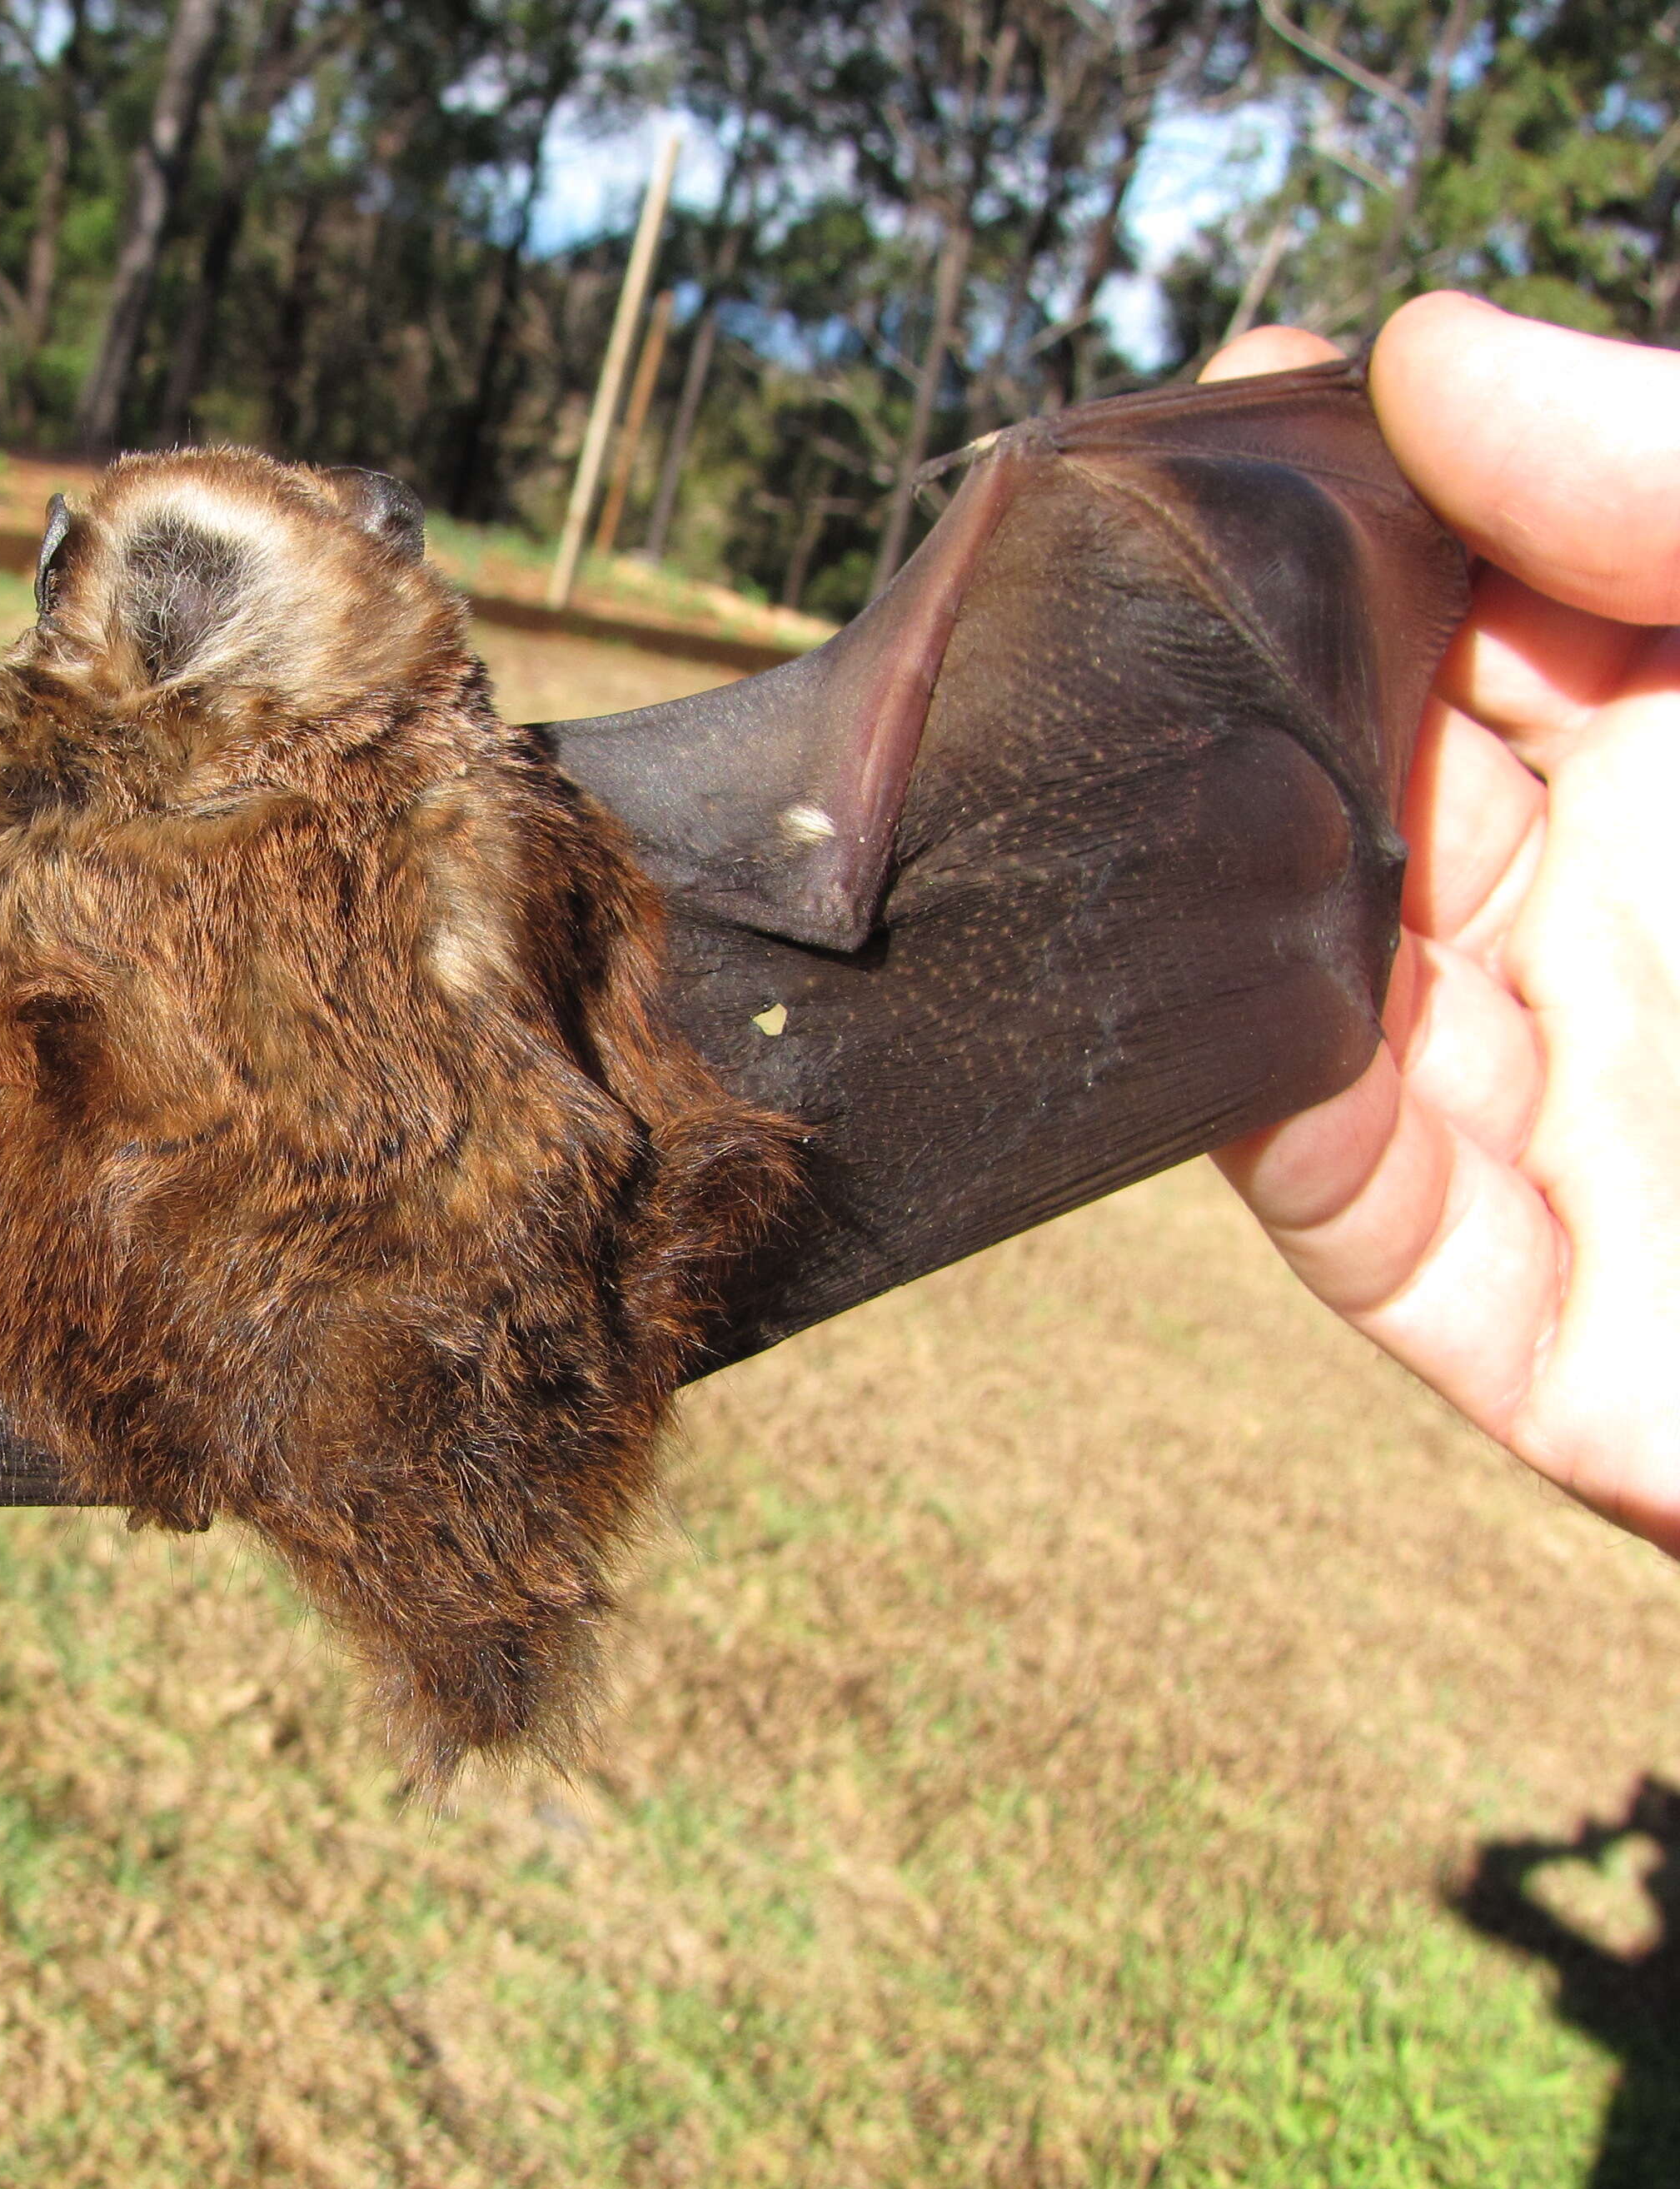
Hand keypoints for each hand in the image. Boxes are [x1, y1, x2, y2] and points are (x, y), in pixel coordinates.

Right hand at [1206, 293, 1679, 1548]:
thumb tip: (1415, 354)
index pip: (1456, 594)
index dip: (1323, 510)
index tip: (1210, 422)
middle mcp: (1618, 908)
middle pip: (1340, 783)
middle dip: (1213, 705)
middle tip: (1089, 619)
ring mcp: (1568, 1112)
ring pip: (1304, 987)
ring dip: (1207, 909)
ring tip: (1106, 812)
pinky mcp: (1534, 1315)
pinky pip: (1352, 1205)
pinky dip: (1266, 1117)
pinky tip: (1226, 1021)